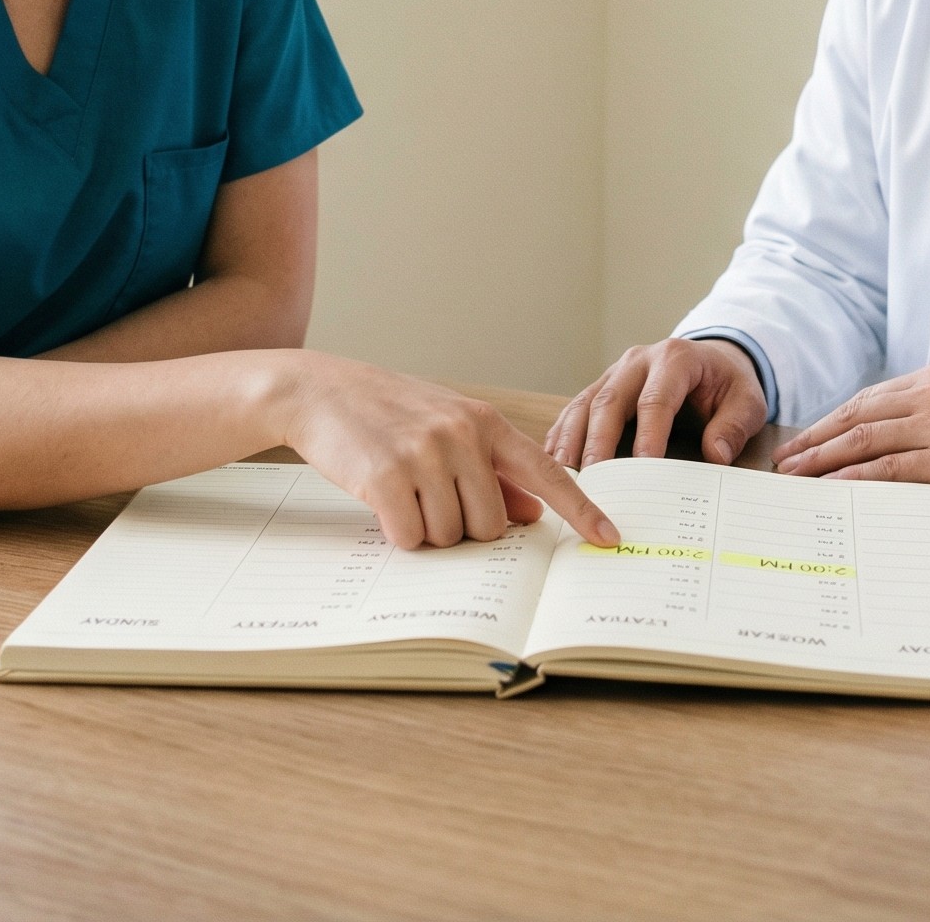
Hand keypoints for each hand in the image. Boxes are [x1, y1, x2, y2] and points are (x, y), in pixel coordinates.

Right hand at [274, 354, 617, 550]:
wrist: (320, 391)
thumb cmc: (388, 413)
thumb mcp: (448, 428)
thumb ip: (493, 470)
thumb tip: (533, 514)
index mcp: (485, 422)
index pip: (547, 472)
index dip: (581, 510)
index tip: (609, 539)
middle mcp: (462, 434)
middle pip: (491, 525)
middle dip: (464, 528)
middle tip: (431, 498)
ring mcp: (425, 453)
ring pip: (451, 536)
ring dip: (427, 529)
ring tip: (403, 491)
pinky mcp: (387, 476)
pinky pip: (411, 538)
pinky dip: (398, 533)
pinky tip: (383, 501)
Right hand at [546, 338, 767, 468]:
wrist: (713, 362)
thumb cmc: (728, 385)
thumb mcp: (748, 401)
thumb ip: (734, 425)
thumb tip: (716, 454)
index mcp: (675, 359)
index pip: (656, 399)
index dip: (648, 435)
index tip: (644, 468)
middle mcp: (638, 361)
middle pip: (610, 400)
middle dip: (598, 441)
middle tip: (592, 479)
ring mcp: (615, 372)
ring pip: (585, 403)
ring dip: (571, 440)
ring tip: (564, 475)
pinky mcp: (601, 386)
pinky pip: (575, 409)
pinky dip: (563, 435)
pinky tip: (554, 461)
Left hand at [773, 363, 929, 499]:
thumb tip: (895, 431)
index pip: (867, 399)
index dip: (829, 421)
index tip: (804, 439)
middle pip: (856, 416)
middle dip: (814, 439)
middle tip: (783, 461)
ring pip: (864, 440)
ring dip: (823, 459)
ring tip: (795, 476)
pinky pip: (891, 469)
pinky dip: (855, 478)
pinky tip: (833, 489)